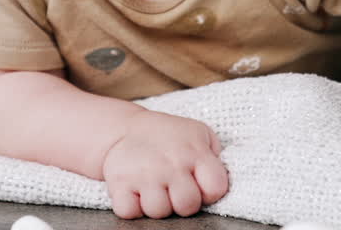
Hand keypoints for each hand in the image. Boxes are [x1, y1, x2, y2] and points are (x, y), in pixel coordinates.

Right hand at [101, 109, 228, 218]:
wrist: (126, 128)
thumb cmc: (169, 137)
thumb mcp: (199, 135)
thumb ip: (215, 157)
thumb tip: (221, 183)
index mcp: (194, 152)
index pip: (216, 188)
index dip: (210, 192)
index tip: (199, 184)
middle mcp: (170, 163)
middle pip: (187, 205)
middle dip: (183, 203)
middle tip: (174, 190)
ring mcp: (143, 173)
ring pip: (158, 212)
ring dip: (157, 204)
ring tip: (155, 189)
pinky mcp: (119, 182)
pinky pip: (129, 212)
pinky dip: (132, 207)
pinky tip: (136, 192)